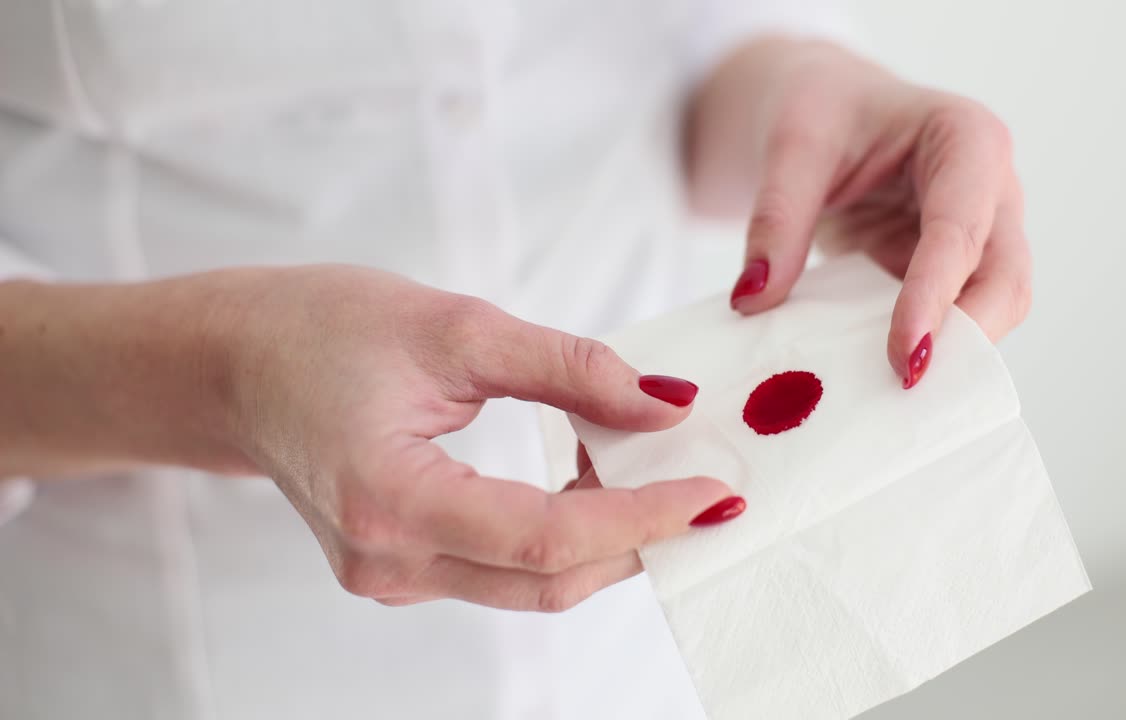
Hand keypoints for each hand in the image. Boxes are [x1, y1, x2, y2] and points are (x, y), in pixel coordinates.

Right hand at [205, 265, 741, 609]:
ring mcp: (391, 577)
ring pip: (529, 584)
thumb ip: (568, 368)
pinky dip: (560, 534)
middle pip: (548, 579)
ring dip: (605, 537)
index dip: (642, 518)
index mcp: (391, 501)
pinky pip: (501, 568)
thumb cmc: (321, 329)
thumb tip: (663, 406)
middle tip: (707, 489)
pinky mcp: (400, 567)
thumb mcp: (456, 326)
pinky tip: (594, 479)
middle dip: (639, 538)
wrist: (235, 362)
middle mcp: (388, 562)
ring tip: (659, 474)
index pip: (548, 538)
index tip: (714, 492)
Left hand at [690, 39, 1029, 387]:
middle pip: (1006, 281)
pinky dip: (919, 352)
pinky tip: (874, 384)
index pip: (962, 229)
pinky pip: (948, 322)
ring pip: (990, 310)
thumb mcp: (790, 145)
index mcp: (967, 139)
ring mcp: (978, 237)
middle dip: (966, 339)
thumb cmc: (819, 107)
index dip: (935, 296)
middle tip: (906, 388)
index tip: (904, 357)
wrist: (820, 108)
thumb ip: (774, 219)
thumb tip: (753, 299)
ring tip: (890, 399)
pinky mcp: (947, 275)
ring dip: (949, 355)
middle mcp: (990, 192)